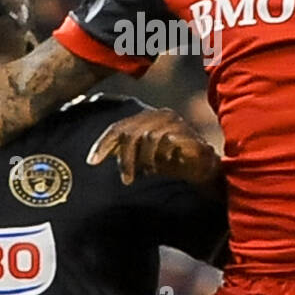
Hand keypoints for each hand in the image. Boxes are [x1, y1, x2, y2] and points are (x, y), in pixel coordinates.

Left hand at [86, 108, 221, 188]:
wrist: (203, 167)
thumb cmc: (171, 160)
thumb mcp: (142, 157)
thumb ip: (124, 152)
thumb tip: (95, 157)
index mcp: (147, 117)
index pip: (118, 127)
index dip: (103, 144)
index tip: (91, 162)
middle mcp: (160, 115)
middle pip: (130, 132)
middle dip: (125, 158)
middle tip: (126, 179)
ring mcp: (175, 123)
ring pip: (147, 137)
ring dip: (144, 160)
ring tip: (147, 173)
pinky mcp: (186, 134)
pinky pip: (166, 141)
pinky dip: (161, 156)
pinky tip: (164, 166)